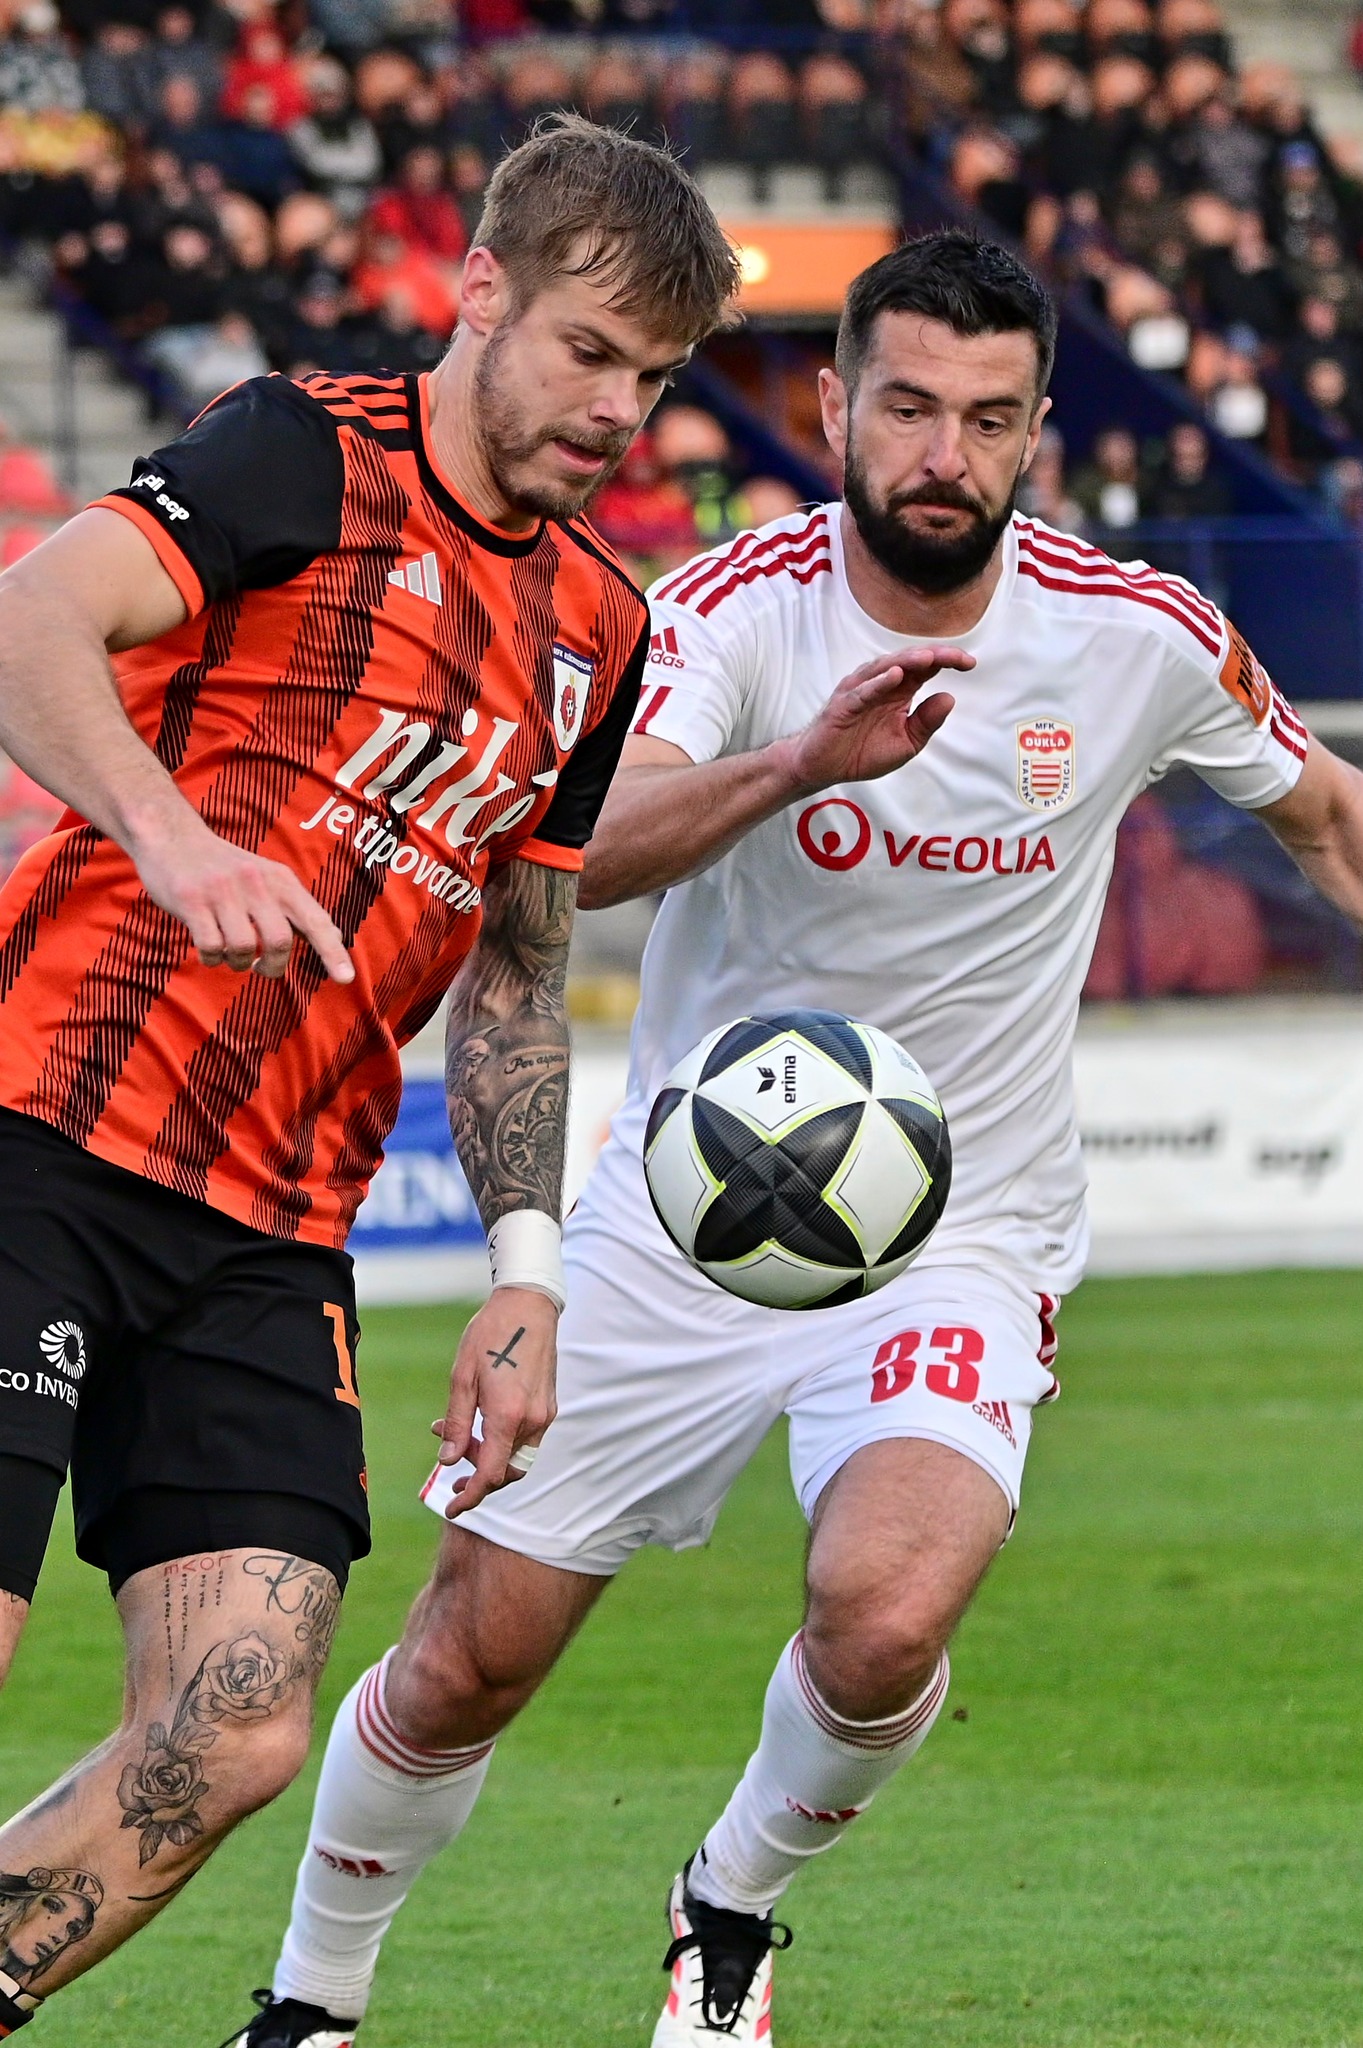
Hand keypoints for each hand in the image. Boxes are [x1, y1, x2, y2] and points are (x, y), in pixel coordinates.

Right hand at [131, 812, 352, 981]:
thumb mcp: (268, 878)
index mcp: (280, 880)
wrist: (173, 836)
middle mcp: (256, 882)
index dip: (332, 951)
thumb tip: (335, 935)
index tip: (346, 979)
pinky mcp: (191, 901)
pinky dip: (212, 958)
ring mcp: (222, 891)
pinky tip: (209, 950)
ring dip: (237, 963)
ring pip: (242, 949)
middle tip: (260, 967)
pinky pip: (210, 947)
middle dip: (272, 966)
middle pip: (279, 941)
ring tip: (229, 954)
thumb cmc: (227, 868)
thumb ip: (297, 908)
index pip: (315, 920)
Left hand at [432, 1288, 558, 1517]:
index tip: (451, 1508)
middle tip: (450, 1466)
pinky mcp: (549, 1406)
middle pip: (506, 1472)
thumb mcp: (461, 1378)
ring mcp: (544, 1414)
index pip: (489, 1475)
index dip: (469, 1498)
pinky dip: (503, 1441)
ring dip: (490, 1458)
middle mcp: (531, 1421)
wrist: (528, 1306)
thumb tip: (446, 1461)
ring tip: (460, 1436)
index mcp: (507, 1416)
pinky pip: (526, 1439)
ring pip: (517, 1458)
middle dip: (478, 1478)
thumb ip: (456, 1423)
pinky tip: (482, 1421)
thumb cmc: (490, 1335)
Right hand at [775, 645, 972, 797]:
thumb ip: (926, 722)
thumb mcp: (905, 743)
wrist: (824, 767)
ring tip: (929, 658)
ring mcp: (860, 692)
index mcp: (898, 691)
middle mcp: (880, 685)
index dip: (947, 662)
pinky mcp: (843, 706)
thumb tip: (950, 698)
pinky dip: (878, 683)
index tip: (970, 664)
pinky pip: (862, 692)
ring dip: (907, 662)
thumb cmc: (860, 752)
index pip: (926, 668)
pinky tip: (895, 676)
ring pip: (885, 669)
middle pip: (909, 662)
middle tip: (957, 657)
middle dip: (933, 657)